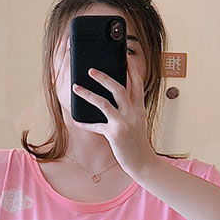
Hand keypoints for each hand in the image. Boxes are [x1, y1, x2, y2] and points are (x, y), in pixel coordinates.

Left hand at [71, 62, 156, 178]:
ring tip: (76, 87)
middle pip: (118, 88)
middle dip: (104, 77)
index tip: (125, 56)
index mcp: (139, 108)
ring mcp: (123, 123)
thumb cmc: (137, 143)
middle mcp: (132, 112)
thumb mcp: (138, 122)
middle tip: (91, 70)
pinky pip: (96, 126)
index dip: (131, 68)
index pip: (137, 83)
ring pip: (103, 103)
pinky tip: (76, 121)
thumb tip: (116, 98)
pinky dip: (85, 124)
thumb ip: (130, 109)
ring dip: (88, 94)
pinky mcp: (114, 134)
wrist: (143, 163)